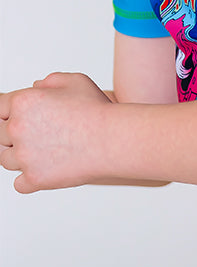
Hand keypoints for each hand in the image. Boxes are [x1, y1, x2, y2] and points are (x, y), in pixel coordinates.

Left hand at [0, 73, 113, 193]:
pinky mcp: (37, 179)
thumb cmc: (99, 112)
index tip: (24, 122)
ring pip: (6, 160)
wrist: (115, 142)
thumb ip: (49, 81)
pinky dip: (29, 182)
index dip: (10, 115)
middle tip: (36, 141)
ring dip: (20, 159)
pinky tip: (44, 175)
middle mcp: (17, 128)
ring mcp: (25, 156)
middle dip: (15, 137)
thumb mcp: (75, 81)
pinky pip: (19, 185)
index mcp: (21, 102)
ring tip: (42, 158)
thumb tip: (35, 87)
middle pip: (0, 135)